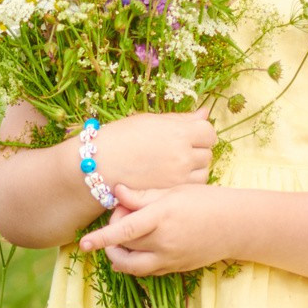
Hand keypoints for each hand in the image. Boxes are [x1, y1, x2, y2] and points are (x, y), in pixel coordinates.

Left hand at [76, 183, 229, 275]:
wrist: (236, 225)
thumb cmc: (205, 200)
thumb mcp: (174, 191)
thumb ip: (143, 196)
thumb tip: (116, 191)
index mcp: (162, 216)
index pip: (125, 230)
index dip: (101, 238)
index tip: (83, 244)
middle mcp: (164, 241)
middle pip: (124, 246)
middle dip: (113, 234)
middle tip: (122, 215)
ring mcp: (170, 258)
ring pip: (131, 266)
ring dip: (118, 256)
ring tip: (120, 239)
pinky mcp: (175, 268)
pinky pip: (146, 270)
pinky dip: (135, 261)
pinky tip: (138, 247)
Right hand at [90, 111, 214, 191]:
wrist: (98, 166)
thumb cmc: (120, 138)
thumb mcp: (150, 121)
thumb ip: (181, 119)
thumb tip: (205, 113)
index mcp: (177, 132)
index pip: (208, 132)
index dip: (200, 133)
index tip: (190, 135)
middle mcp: (182, 155)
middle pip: (207, 152)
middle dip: (196, 150)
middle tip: (176, 150)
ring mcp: (178, 177)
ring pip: (203, 171)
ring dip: (194, 168)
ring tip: (173, 165)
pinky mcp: (171, 193)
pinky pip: (192, 187)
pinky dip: (186, 182)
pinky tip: (170, 177)